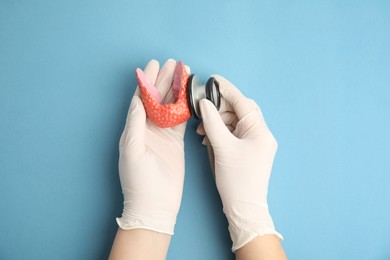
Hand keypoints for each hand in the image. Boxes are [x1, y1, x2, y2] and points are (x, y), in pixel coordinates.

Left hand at [116, 59, 188, 234]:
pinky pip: (180, 119)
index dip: (147, 81)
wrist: (156, 203)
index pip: (141, 99)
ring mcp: (162, 134)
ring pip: (170, 106)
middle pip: (157, 98)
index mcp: (134, 128)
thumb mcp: (132, 150)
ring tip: (184, 73)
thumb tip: (139, 100)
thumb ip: (135, 124)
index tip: (153, 64)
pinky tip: (190, 95)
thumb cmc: (138, 180)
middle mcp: (147, 128)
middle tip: (173, 63)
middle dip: (164, 79)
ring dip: (176, 89)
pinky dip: (185, 106)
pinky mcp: (175, 141)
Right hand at [197, 75, 282, 250]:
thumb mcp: (222, 148)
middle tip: (204, 109)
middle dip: (221, 108)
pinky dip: (222, 133)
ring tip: (202, 130)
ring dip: (219, 122)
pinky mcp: (250, 150)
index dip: (227, 89)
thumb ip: (212, 122)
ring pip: (236, 122)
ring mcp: (256, 143)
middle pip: (240, 111)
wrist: (244, 207)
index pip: (243, 102)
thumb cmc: (236, 180)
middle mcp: (261, 134)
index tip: (214, 79)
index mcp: (260, 131)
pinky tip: (208, 138)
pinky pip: (235, 134)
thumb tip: (204, 104)